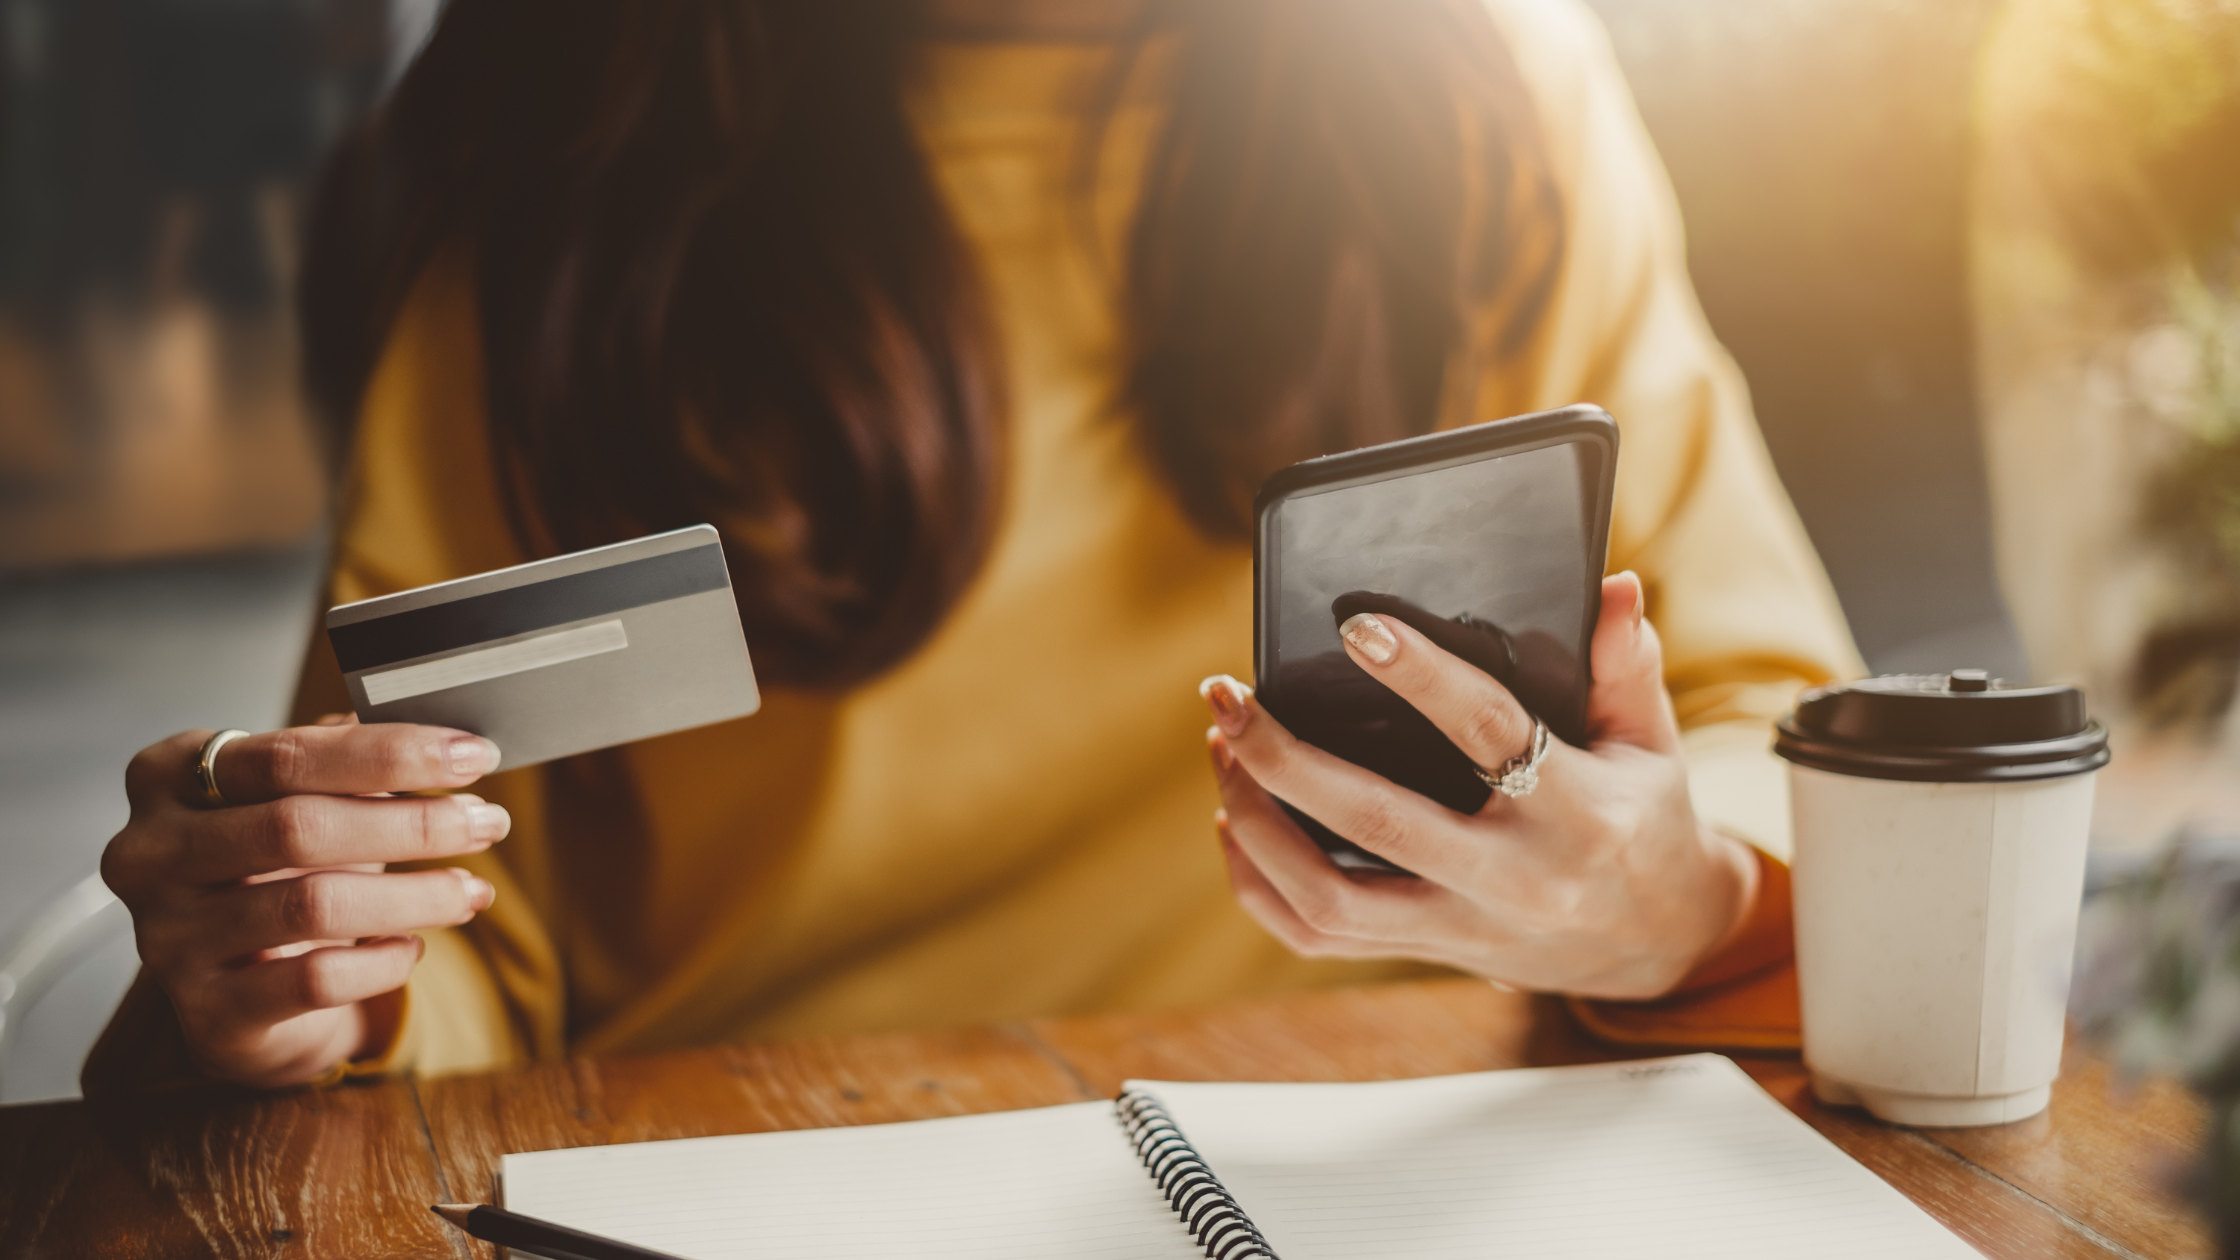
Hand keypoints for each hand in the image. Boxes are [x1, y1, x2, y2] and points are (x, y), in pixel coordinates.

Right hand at [101, 718, 508, 1086]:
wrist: (238, 985)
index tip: (473, 755)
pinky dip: (383, 961)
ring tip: (472, 889)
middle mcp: (150, 854)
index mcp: (170, 776)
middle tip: (489, 822)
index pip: (288, 754)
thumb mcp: (304, 800)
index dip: (391, 752)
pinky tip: (412, 948)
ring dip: (415, 895)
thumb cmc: (278, 868)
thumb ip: (354, 763)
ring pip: (313, 906)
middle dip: (414, 823)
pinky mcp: (208, 1012)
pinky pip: (317, 980)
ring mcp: (169, 937)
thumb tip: (449, 743)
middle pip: (297, 826)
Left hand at [1201, 572, 1757, 999]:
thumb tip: (1611, 586)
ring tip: (1225, 749)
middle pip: (1376, 823)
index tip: (1356, 627)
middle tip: (1228, 696)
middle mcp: (1513, 879)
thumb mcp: (1652, 742)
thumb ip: (1626, 665)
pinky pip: (1319, 936)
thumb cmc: (1644, 821)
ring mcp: (1463, 926)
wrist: (1659, 944)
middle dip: (1284, 757)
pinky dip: (1260, 885)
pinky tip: (1235, 821)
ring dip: (1257, 823)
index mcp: (1577, 812)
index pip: (1489, 733)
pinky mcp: (1428, 952)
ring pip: (1329, 898)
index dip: (1421, 677)